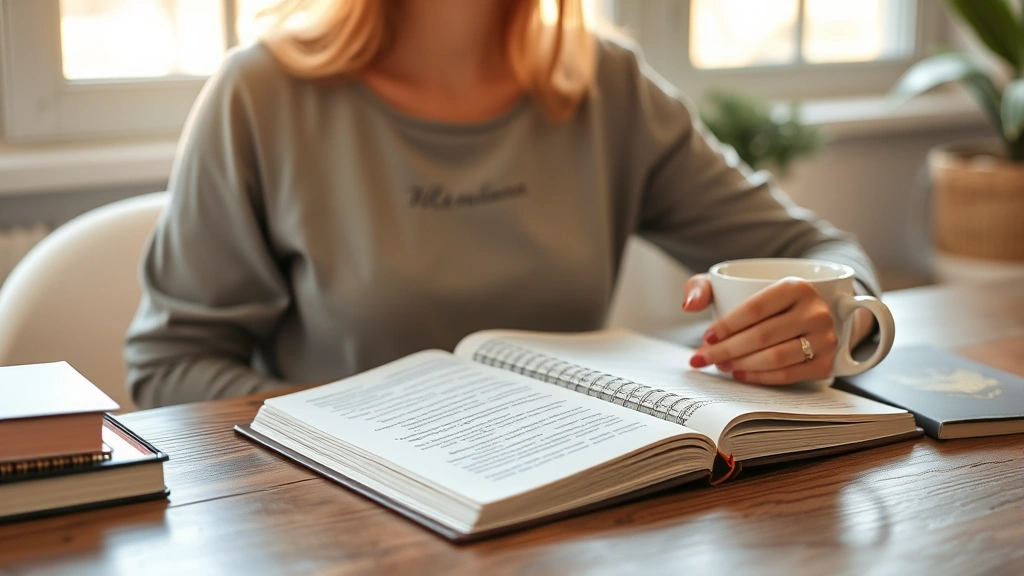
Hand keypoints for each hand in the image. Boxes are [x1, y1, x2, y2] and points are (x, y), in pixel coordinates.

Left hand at [681, 274, 846, 384]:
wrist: (807, 315)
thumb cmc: (764, 302)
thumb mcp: (732, 284)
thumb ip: (703, 286)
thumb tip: (689, 306)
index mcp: (796, 287)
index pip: (754, 309)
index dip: (726, 327)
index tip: (706, 338)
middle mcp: (815, 311)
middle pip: (762, 336)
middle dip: (726, 350)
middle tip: (704, 357)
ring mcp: (825, 338)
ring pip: (775, 357)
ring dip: (741, 364)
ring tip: (720, 364)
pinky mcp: (826, 362)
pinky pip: (788, 375)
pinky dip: (760, 378)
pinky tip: (740, 373)